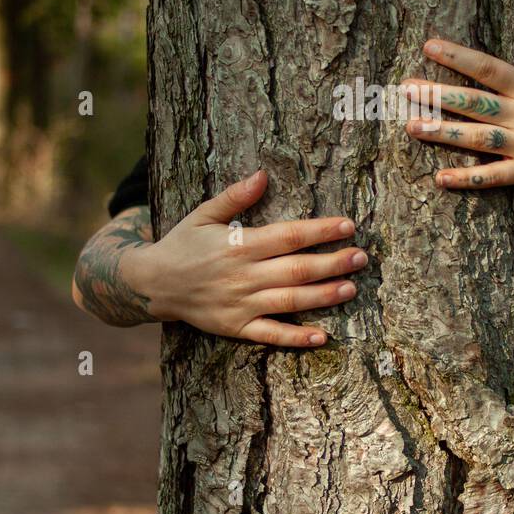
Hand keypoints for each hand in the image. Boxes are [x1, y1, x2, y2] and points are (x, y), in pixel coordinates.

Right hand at [124, 170, 366, 345]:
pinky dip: (296, 338)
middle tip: (361, 257)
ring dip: (323, 296)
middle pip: (297, 269)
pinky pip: (270, 335)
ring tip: (351, 288)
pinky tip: (322, 336)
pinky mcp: (236, 328)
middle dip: (333, 263)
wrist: (152, 284)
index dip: (320, 231)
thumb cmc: (183, 243)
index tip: (347, 225)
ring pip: (290, 301)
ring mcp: (240, 305)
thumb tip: (262, 174)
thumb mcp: (203, 214)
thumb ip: (235, 197)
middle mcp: (243, 276)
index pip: (288, 236)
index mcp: (238, 245)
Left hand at [401, 5, 513, 191]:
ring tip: (412, 126)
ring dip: (444, 133)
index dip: (458, 57)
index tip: (429, 46)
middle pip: (474, 103)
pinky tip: (441, 177)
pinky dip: (468, 178)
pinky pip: (494, 176)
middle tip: (405, 89)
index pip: (488, 68)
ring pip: (477, 139)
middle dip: (438, 95)